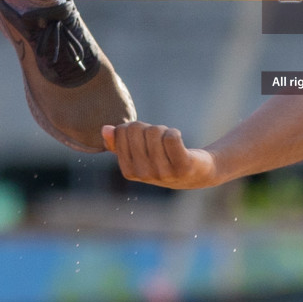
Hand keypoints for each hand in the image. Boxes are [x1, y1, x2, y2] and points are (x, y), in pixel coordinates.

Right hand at [102, 121, 219, 189]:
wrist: (196, 174)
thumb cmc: (164, 160)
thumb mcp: (139, 154)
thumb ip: (119, 144)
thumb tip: (105, 129)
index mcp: (129, 171)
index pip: (121, 132)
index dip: (133, 127)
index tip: (143, 137)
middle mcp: (144, 174)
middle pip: (137, 129)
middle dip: (149, 127)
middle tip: (158, 139)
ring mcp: (164, 172)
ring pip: (155, 132)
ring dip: (164, 130)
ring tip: (169, 142)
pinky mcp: (183, 166)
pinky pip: (171, 137)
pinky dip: (174, 132)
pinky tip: (178, 140)